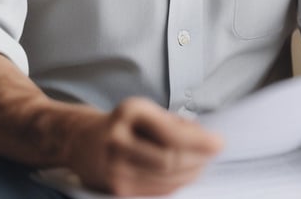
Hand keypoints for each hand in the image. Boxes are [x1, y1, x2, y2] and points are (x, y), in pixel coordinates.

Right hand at [67, 97, 222, 195]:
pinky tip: (186, 174)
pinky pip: (155, 191)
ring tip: (202, 163)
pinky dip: (176, 184)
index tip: (220, 143)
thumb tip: (206, 140)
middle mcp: (118, 140)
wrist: (80, 140)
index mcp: (130, 113)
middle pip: (170, 160)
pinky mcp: (115, 189)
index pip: (172, 135)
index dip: (200, 143)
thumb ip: (175, 123)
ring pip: (165, 179)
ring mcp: (114, 168)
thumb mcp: (146, 110)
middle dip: (199, 159)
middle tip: (214, 154)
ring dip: (191, 173)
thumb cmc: (123, 123)